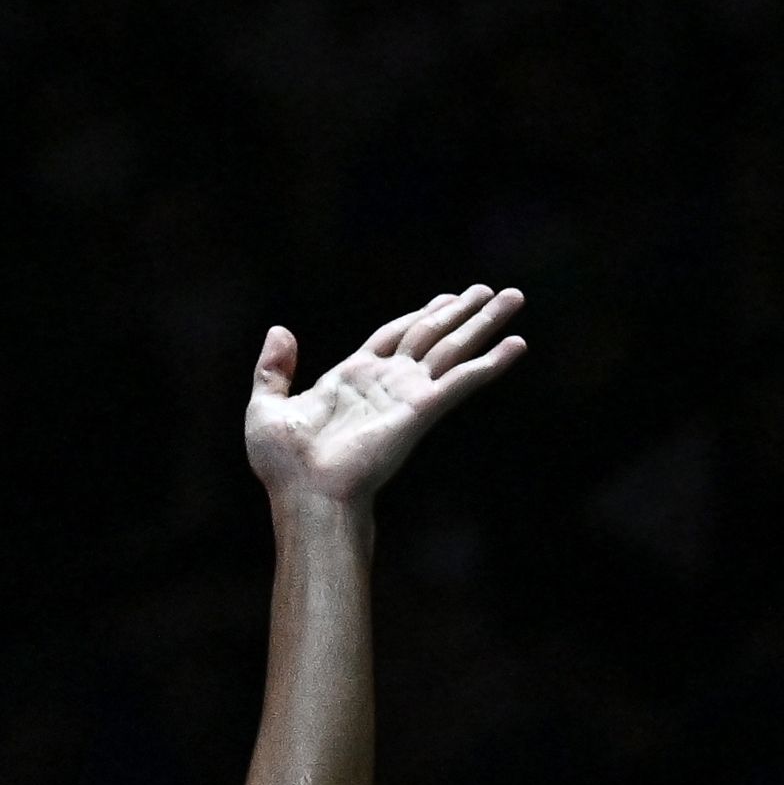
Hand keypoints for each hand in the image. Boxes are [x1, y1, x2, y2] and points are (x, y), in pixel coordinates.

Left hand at [245, 284, 526, 505]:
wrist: (305, 494)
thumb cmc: (284, 465)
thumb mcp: (266, 407)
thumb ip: (274, 368)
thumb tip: (280, 330)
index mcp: (352, 377)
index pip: (395, 335)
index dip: (422, 315)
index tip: (448, 298)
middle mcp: (386, 382)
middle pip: (431, 335)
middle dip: (462, 312)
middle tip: (491, 290)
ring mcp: (406, 395)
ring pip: (452, 348)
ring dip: (484, 323)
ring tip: (513, 298)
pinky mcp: (420, 411)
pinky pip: (461, 380)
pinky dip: (490, 362)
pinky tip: (516, 345)